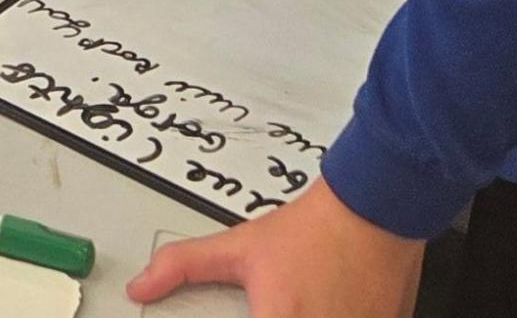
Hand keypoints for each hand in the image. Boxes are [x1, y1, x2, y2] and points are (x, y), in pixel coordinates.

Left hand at [131, 185, 422, 314]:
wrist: (375, 210)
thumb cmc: (314, 230)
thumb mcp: (240, 247)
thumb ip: (185, 267)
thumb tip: (142, 286)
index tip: (252, 313)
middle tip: (275, 304)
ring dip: (303, 317)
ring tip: (305, 299)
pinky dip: (336, 317)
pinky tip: (329, 303)